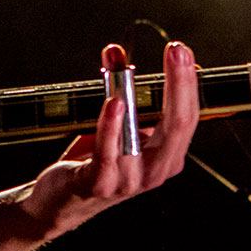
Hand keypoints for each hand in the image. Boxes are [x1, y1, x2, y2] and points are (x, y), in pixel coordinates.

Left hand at [20, 40, 198, 238]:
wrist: (61, 201)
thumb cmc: (94, 160)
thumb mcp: (115, 126)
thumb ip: (119, 92)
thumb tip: (117, 52)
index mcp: (167, 156)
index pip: (189, 116)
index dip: (187, 82)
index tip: (180, 49)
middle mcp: (156, 171)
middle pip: (178, 125)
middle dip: (179, 84)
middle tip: (176, 50)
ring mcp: (130, 181)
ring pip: (140, 137)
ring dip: (133, 98)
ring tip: (130, 71)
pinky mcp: (100, 185)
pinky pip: (109, 154)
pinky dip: (111, 126)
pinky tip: (113, 103)